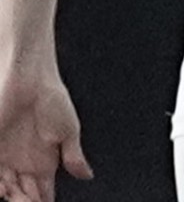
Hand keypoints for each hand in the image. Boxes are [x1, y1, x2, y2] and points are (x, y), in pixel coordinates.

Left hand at [0, 66, 91, 201]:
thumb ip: (74, 157)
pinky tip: (2, 188)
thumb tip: (87, 176)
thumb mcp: (68, 131)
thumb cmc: (52, 99)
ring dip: (11, 197)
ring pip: (6, 190)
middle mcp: (23, 165)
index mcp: (44, 162)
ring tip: (16, 197)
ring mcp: (4, 160)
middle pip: (23, 196)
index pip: (42, 194)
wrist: (28, 80)